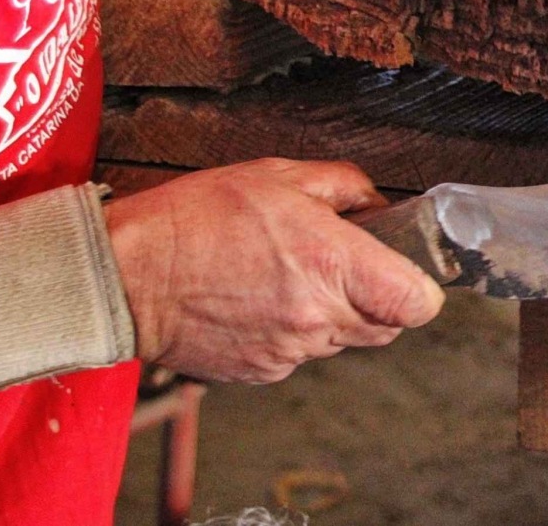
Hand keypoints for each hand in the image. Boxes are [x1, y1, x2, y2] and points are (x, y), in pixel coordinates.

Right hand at [104, 159, 445, 382]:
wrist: (127, 275)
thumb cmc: (196, 219)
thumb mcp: (278, 174)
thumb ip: (344, 185)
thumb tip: (377, 203)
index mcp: (333, 263)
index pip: (417, 304)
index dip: (420, 289)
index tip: (405, 271)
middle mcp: (319, 315)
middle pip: (387, 327)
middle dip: (378, 299)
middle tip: (345, 267)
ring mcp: (291, 350)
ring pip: (344, 341)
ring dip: (334, 316)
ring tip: (290, 278)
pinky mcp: (264, 372)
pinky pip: (302, 355)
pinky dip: (295, 333)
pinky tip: (262, 301)